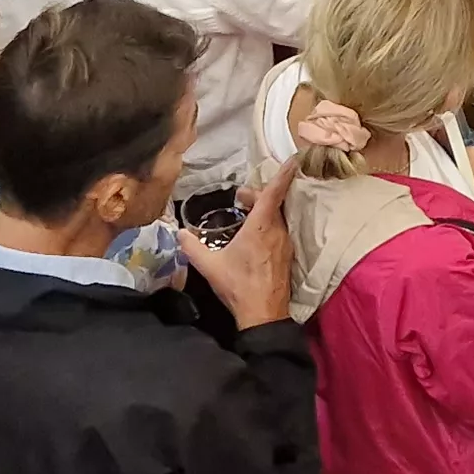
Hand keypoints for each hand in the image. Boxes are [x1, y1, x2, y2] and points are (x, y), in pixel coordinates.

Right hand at [185, 169, 297, 327]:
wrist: (263, 315)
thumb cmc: (238, 286)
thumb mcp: (209, 266)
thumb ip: (192, 247)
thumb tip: (179, 233)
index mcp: (261, 227)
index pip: (274, 193)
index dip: (284, 174)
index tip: (295, 158)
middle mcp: (278, 231)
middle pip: (273, 203)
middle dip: (258, 195)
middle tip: (240, 198)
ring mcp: (285, 244)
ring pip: (277, 218)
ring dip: (264, 211)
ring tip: (245, 215)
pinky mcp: (287, 257)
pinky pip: (280, 232)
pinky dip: (269, 226)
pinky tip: (254, 237)